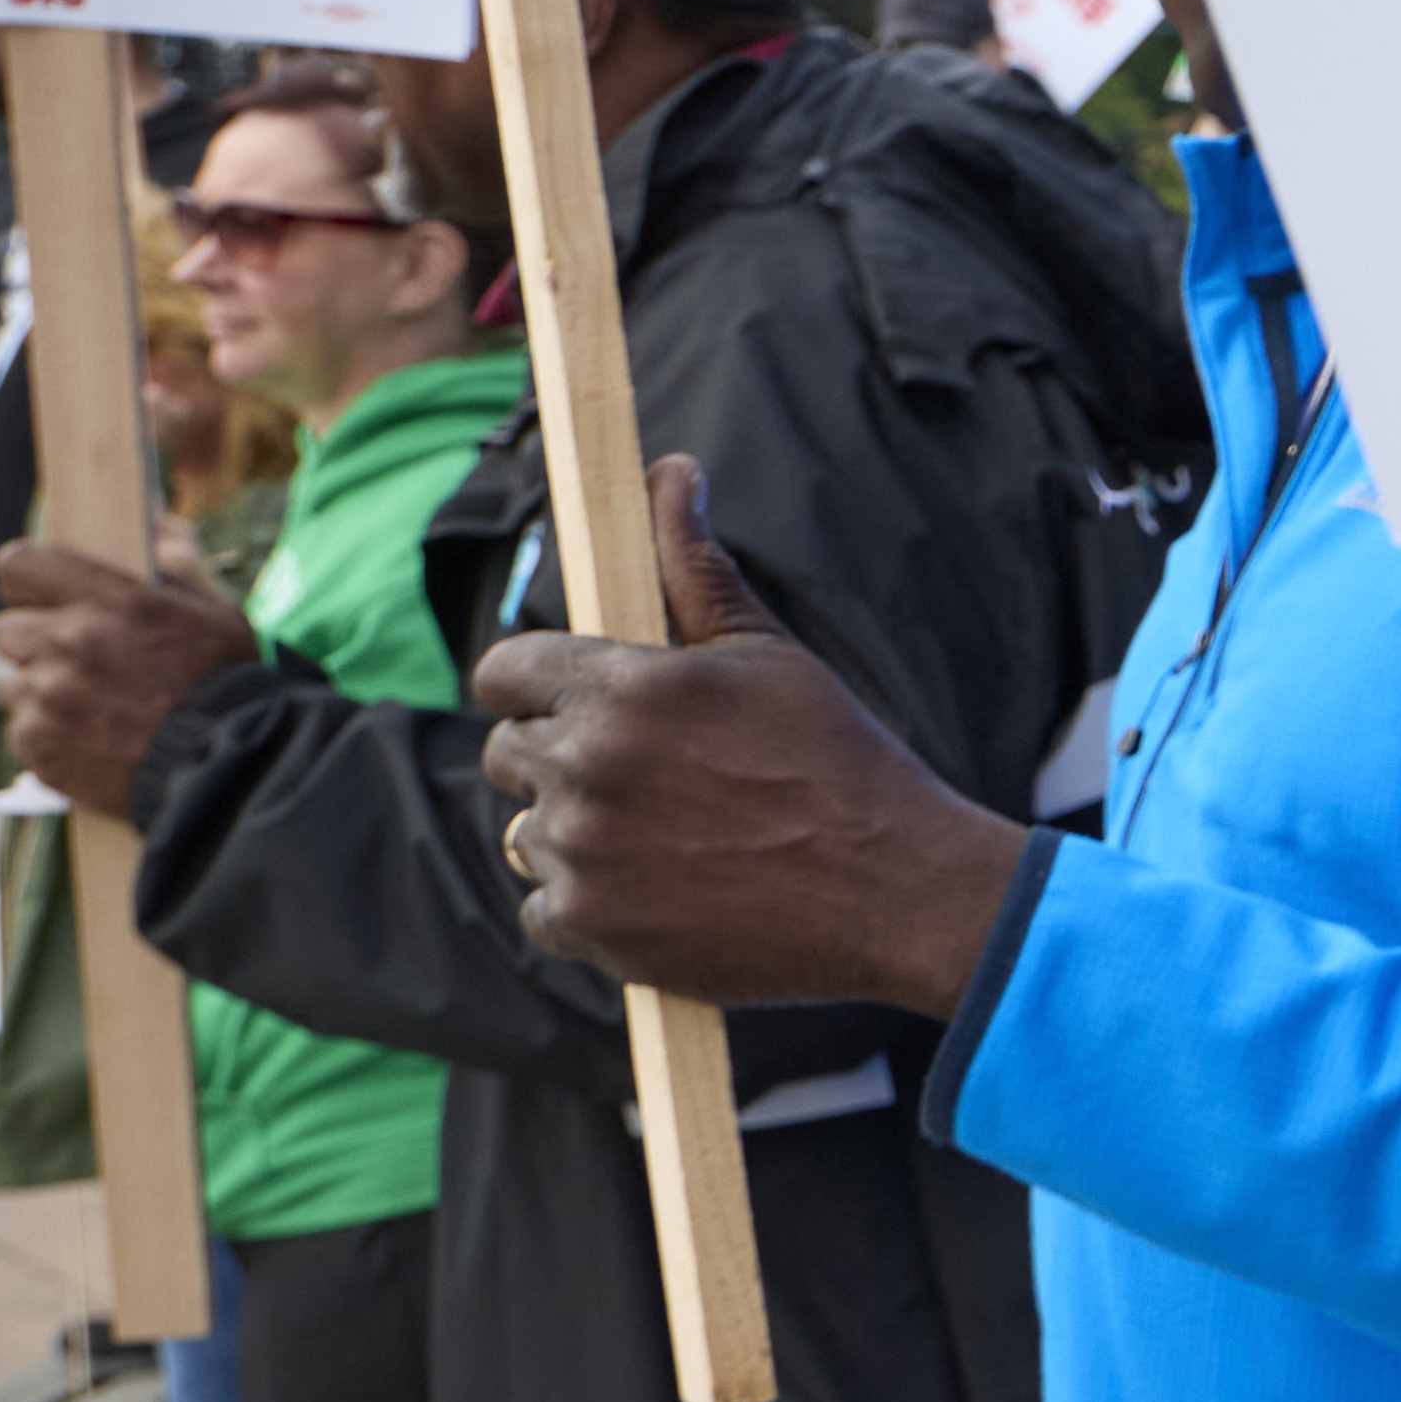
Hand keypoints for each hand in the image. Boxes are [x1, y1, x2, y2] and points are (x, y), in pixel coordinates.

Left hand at [0, 540, 251, 814]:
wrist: (230, 767)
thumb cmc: (228, 686)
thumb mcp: (213, 614)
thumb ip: (174, 568)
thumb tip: (157, 527)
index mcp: (108, 600)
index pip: (19, 566)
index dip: (27, 582)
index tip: (41, 597)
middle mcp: (68, 642)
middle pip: (5, 629)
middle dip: (36, 644)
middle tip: (77, 663)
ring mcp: (48, 697)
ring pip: (12, 685)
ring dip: (41, 694)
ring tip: (90, 711)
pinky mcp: (38, 746)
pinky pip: (21, 731)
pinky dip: (48, 737)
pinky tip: (90, 742)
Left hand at [470, 458, 1027, 1011]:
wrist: (896, 891)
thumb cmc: (838, 761)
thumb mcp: (766, 653)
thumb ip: (691, 567)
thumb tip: (668, 474)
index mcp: (621, 684)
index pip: (504, 671)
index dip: (535, 686)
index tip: (572, 705)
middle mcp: (585, 763)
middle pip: (510, 754)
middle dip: (564, 760)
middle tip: (650, 781)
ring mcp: (581, 850)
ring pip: (529, 833)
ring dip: (581, 836)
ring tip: (670, 841)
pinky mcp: (591, 927)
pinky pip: (545, 910)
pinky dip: (592, 908)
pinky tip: (663, 895)